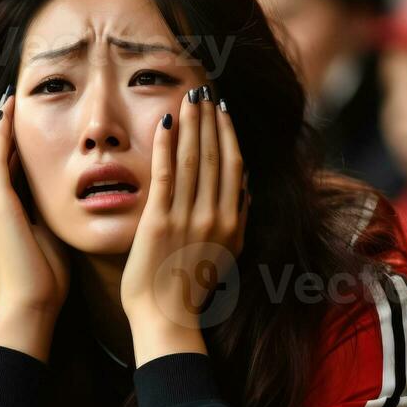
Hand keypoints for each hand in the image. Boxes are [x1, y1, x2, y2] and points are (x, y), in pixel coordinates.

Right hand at [0, 88, 70, 320]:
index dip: (14, 150)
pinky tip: (9, 111)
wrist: (29, 307)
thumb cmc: (44, 284)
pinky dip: (2, 134)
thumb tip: (63, 202)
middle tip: (13, 102)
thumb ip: (48, 220)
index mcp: (3, 219)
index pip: (8, 175)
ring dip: (2, 127)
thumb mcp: (48, 243)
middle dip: (4, 132)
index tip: (25, 129)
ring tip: (10, 100)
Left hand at [120, 88, 249, 329]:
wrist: (167, 317)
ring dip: (191, 123)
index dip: (228, 132)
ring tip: (188, 96)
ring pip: (194, 158)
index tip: (222, 108)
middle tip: (203, 89)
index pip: (235, 165)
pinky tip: (165, 123)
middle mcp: (215, 215)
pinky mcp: (159, 221)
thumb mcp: (227, 253)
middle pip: (216, 154)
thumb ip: (239, 219)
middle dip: (210, 118)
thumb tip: (247, 185)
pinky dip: (167, 146)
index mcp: (233, 222)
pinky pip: (165, 174)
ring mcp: (188, 217)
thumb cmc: (191, 288)